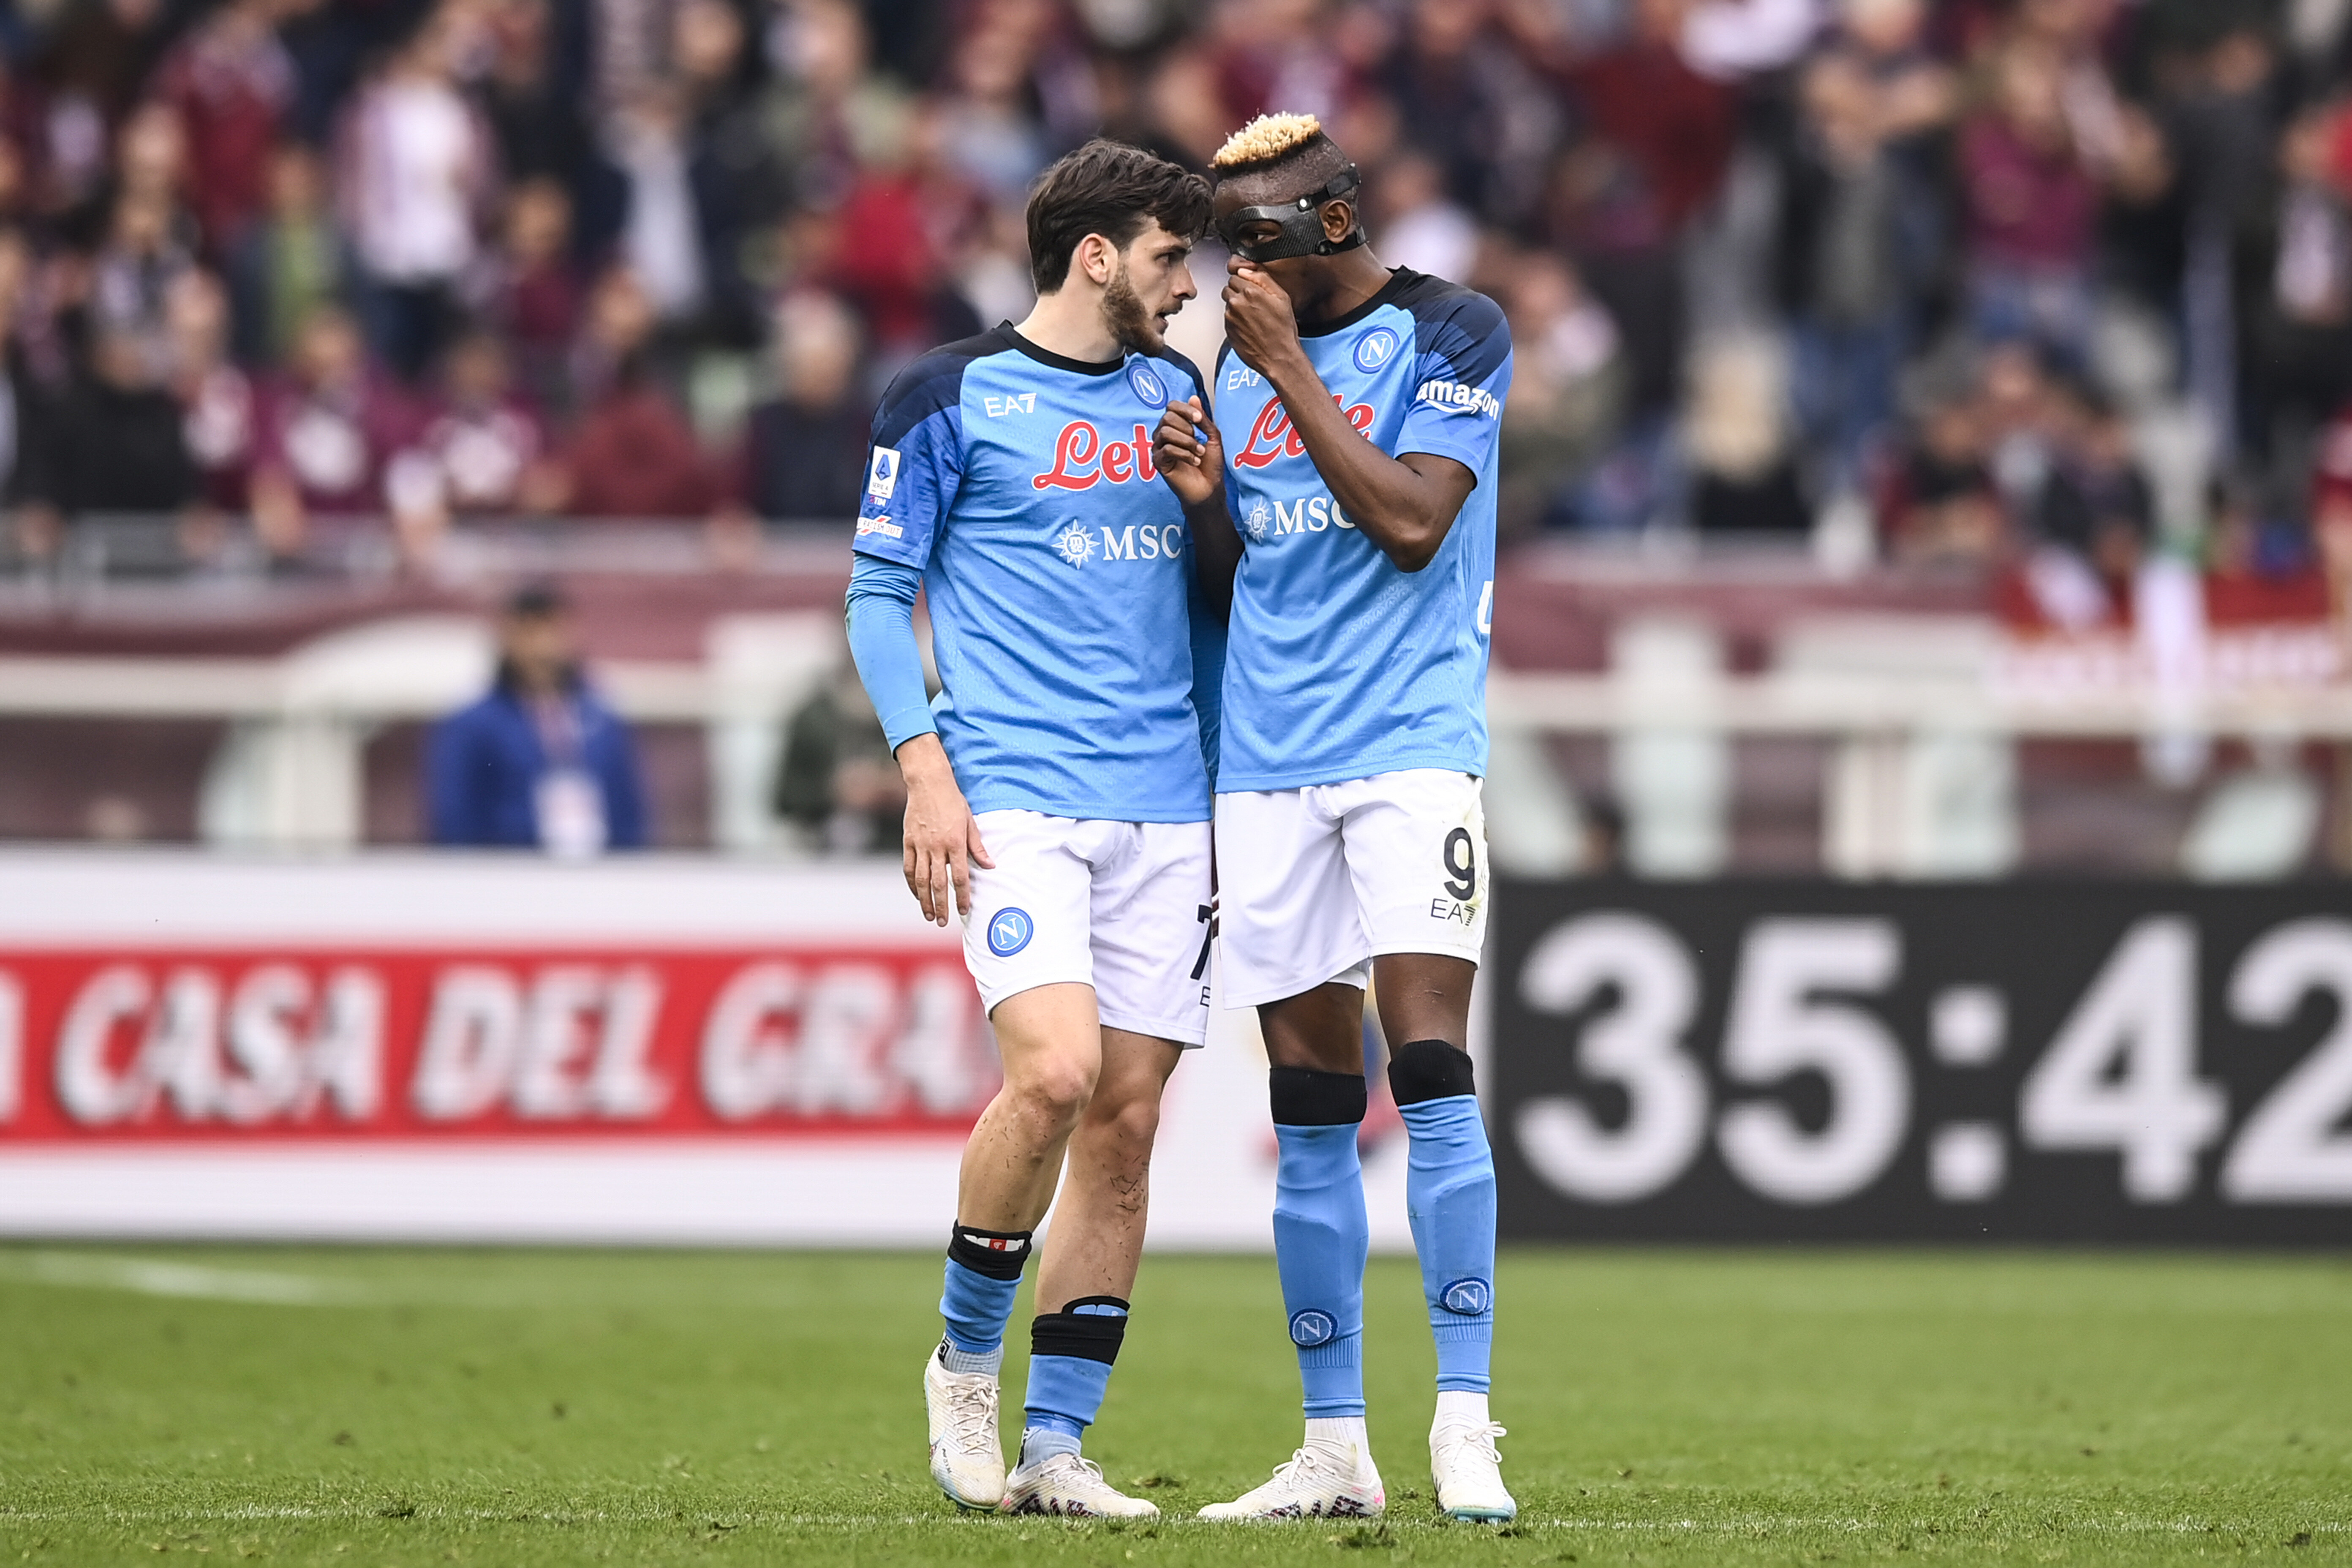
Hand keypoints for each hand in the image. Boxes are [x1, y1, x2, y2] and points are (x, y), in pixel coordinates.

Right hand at [895, 734, 993, 926]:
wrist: (928, 783)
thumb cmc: (953, 801)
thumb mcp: (970, 822)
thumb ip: (978, 846)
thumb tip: (990, 866)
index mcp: (955, 842)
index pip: (960, 877)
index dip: (962, 896)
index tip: (964, 910)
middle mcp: (937, 847)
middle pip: (938, 883)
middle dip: (941, 905)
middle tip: (942, 921)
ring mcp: (920, 845)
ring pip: (920, 879)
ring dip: (924, 900)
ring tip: (928, 915)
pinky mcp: (908, 841)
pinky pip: (908, 868)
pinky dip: (912, 884)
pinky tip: (917, 894)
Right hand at [1153, 397, 1224, 507]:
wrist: (1209, 488)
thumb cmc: (1210, 465)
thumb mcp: (1212, 437)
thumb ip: (1203, 419)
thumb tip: (1193, 398)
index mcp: (1176, 427)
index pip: (1171, 407)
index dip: (1185, 409)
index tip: (1199, 420)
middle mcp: (1164, 435)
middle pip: (1167, 418)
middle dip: (1187, 428)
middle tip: (1198, 441)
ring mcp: (1159, 449)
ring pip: (1165, 432)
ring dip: (1187, 442)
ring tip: (1199, 452)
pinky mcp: (1158, 463)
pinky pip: (1166, 449)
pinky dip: (1184, 454)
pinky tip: (1194, 461)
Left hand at [1222, 261, 1305, 381]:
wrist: (1278, 357)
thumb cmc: (1283, 330)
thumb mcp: (1282, 297)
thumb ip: (1262, 278)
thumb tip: (1246, 270)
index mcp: (1250, 292)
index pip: (1236, 275)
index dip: (1246, 282)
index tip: (1254, 289)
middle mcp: (1237, 303)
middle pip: (1229, 288)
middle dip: (1239, 292)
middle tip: (1255, 303)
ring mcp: (1230, 317)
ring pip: (1228, 303)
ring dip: (1237, 306)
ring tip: (1254, 317)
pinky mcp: (1227, 330)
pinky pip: (1228, 318)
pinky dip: (1236, 320)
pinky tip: (1249, 326)